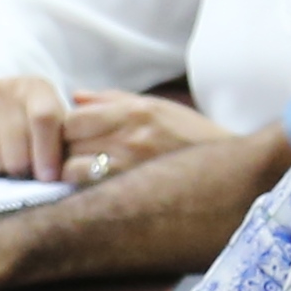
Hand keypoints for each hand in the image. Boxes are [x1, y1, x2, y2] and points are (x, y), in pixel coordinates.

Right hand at [0, 72, 82, 181]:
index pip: (43, 119)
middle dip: (21, 169)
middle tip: (22, 171)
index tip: (47, 177)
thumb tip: (74, 172)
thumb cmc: (22, 120)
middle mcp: (5, 88)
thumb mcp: (48, 120)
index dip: (47, 153)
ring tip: (1, 163)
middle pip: (15, 147)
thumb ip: (63, 141)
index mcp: (36, 88)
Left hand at [50, 91, 230, 185]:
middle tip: (65, 159)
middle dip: (60, 152)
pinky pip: (90, 193)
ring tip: (79, 177)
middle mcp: (130, 138)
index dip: (62, 130)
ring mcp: (131, 168)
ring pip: (72, 172)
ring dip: (68, 175)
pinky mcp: (134, 194)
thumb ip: (111, 100)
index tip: (67, 138)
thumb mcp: (156, 107)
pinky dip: (83, 193)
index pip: (71, 119)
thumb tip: (75, 96)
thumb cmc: (191, 136)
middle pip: (66, 144)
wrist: (230, 172)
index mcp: (134, 112)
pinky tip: (92, 192)